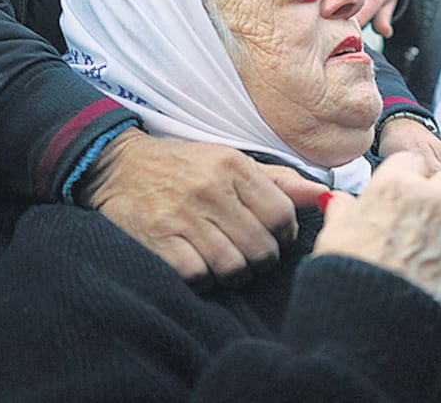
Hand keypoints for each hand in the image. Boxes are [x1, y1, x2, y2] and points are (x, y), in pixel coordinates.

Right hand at [78, 127, 327, 286]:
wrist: (116, 165)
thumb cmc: (182, 167)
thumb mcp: (229, 160)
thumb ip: (277, 180)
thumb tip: (324, 195)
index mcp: (233, 165)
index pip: (282, 214)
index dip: (285, 236)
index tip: (274, 238)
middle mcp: (210, 188)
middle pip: (261, 246)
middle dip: (261, 261)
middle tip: (249, 257)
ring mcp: (182, 214)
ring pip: (233, 265)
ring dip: (233, 274)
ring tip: (225, 264)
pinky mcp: (157, 237)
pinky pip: (198, 274)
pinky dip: (203, 279)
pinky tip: (199, 268)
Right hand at [313, 152, 440, 322]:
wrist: (372, 317)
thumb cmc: (348, 271)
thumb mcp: (334, 231)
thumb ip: (343, 209)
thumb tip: (338, 200)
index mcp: (398, 185)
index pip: (412, 161)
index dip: (407, 177)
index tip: (403, 192)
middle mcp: (437, 201)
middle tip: (426, 222)